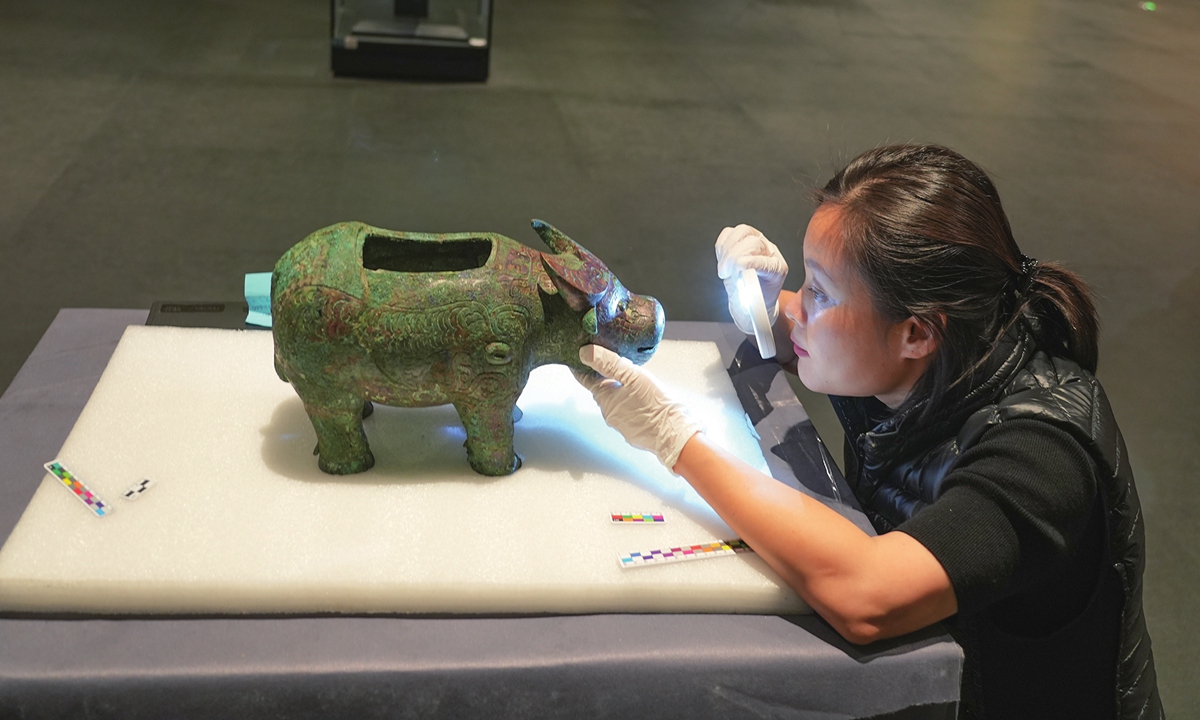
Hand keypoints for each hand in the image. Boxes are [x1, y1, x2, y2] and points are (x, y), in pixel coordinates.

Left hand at [574, 345, 702, 469]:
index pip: (585, 379)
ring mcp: (621, 425)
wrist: (675, 436)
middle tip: (610, 362)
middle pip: (601, 390)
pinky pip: (627, 412)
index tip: (576, 357)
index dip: (581, 367)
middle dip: (604, 377)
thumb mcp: (633, 377)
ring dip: (620, 391)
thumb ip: (609, 363)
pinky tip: (643, 398)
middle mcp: (609, 414)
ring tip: (632, 379)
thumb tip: (585, 353)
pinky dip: (630, 402)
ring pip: (616, 402)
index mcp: (605, 398)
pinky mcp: (634, 431)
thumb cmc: (656, 405)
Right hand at [715, 224, 787, 333]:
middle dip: (735, 256)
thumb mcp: (754, 304)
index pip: (766, 260)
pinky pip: (728, 233)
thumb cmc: (755, 302)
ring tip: (723, 268)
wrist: (751, 300)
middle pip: (753, 241)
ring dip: (727, 249)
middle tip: (725, 272)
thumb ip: (749, 294)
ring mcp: (755, 243)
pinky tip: (722, 259)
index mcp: (777, 268)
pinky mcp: (740, 240)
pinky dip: (722, 245)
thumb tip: (740, 282)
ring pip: (742, 231)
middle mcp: (768, 252)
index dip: (752, 262)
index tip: (739, 266)